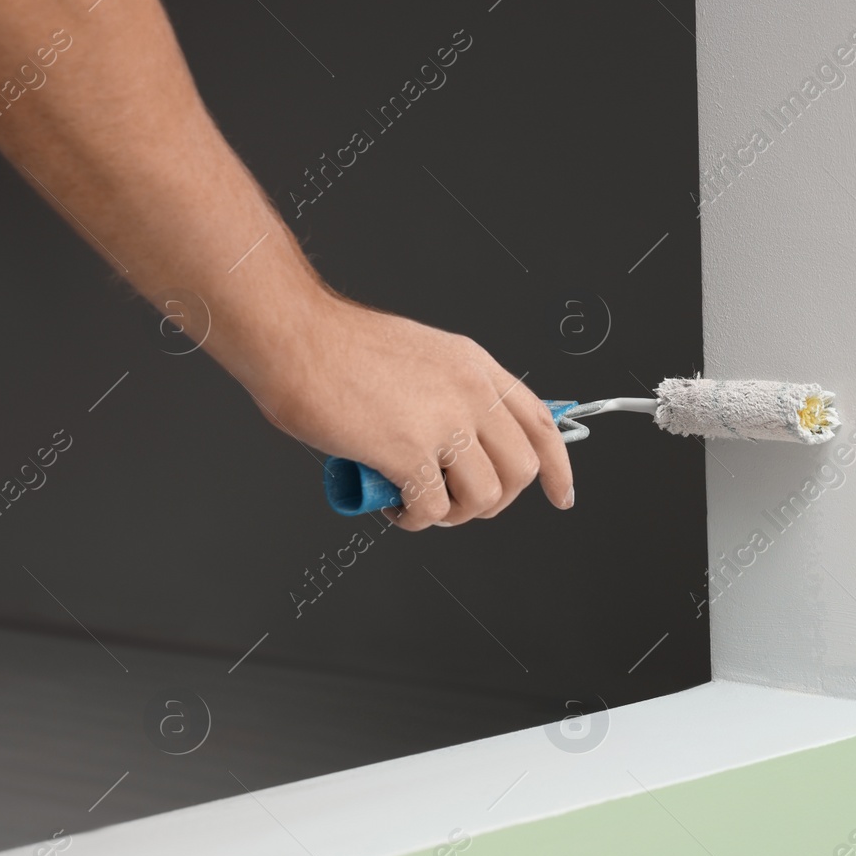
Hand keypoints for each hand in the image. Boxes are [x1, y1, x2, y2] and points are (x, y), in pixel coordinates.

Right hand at [246, 292, 573, 530]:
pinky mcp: (408, 450)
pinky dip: (416, 520)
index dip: (559, 466)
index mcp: (476, 367)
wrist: (293, 335)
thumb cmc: (337, 346)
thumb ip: (449, 392)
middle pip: (521, 469)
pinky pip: (434, 509)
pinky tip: (395, 508)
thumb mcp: (422, 355)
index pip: (541, 422)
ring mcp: (444, 421)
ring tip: (420, 504)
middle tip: (459, 504)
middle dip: (495, 500)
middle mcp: (471, 392)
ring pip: (484, 495)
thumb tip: (457, 443)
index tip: (563, 495)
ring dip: (455, 514)